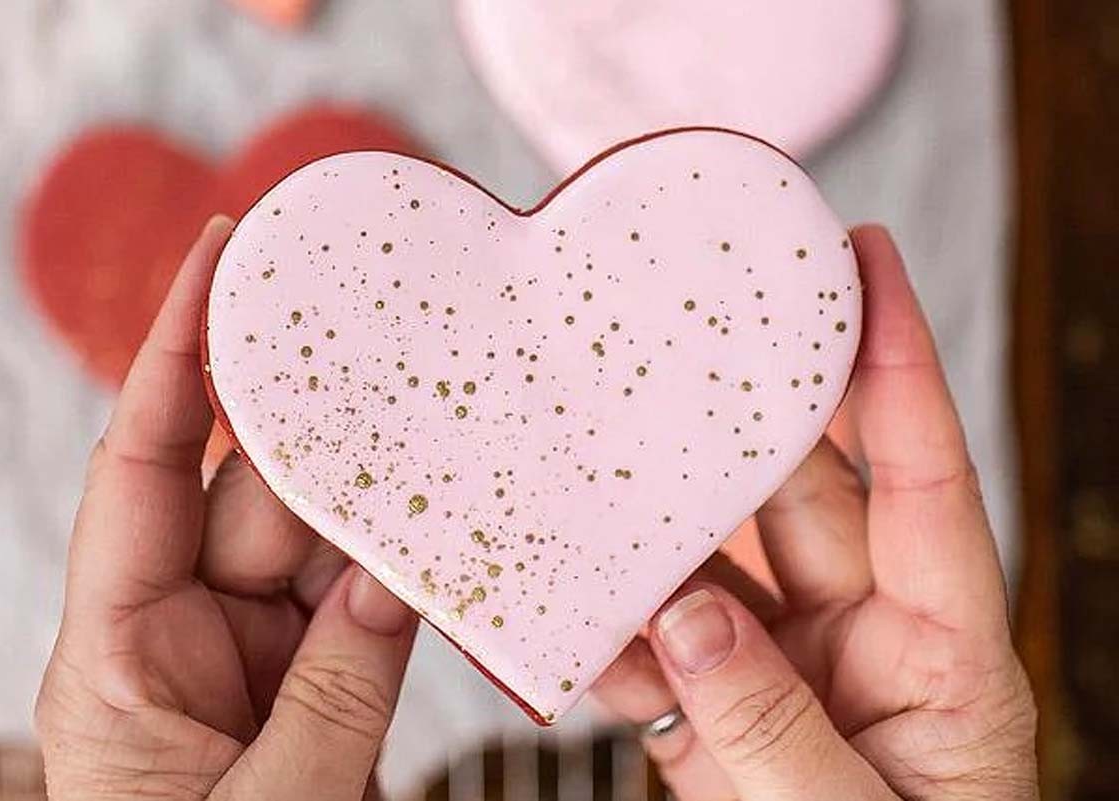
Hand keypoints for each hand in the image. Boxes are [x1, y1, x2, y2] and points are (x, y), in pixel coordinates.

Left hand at [35, 217, 418, 799]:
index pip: (145, 464)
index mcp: (120, 649)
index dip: (180, 351)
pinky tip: (454, 533)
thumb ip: (335, 697)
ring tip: (451, 436)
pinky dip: (406, 571)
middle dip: (325, 424)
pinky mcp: (308, 686)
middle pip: (255, 494)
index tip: (221, 254)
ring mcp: (251, 656)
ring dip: (383, 501)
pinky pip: (361, 606)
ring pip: (321, 544)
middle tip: (393, 342)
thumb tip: (393, 584)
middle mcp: (181, 632)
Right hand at [593, 226, 1037, 799]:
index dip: (896, 362)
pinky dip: (601, 623)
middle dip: (742, 409)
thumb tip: (686, 612)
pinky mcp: (713, 717)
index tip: (862, 260)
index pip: (922, 478)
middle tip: (682, 322)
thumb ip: (771, 727)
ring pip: (708, 561)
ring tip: (586, 449)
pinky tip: (556, 599)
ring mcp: (781, 675)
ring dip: (648, 518)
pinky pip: (651, 645)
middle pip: (798, 496)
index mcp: (944, 658)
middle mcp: (861, 643)